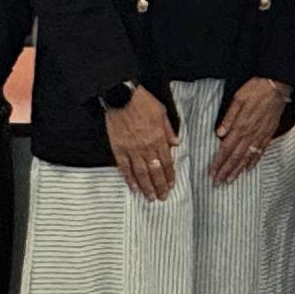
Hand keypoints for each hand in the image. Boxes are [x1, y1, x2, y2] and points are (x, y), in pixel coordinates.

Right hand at [105, 85, 177, 202]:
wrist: (121, 95)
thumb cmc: (142, 101)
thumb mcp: (161, 111)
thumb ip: (168, 129)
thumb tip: (176, 143)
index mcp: (158, 137)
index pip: (167, 161)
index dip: (170, 175)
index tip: (172, 185)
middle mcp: (146, 146)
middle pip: (155, 171)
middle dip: (160, 186)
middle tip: (163, 198)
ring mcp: (131, 149)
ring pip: (141, 172)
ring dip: (146, 187)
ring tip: (150, 198)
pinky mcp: (118, 148)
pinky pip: (124, 167)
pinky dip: (129, 179)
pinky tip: (133, 188)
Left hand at [209, 75, 294, 183]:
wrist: (278, 85)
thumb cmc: (257, 89)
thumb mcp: (238, 98)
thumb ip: (229, 117)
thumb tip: (219, 132)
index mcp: (241, 125)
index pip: (226, 148)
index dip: (218, 162)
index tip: (212, 172)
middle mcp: (251, 133)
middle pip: (236, 157)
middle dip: (226, 171)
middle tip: (218, 182)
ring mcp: (261, 135)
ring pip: (247, 157)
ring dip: (238, 170)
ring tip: (230, 180)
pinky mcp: (268, 133)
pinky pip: (260, 151)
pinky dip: (254, 161)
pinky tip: (249, 168)